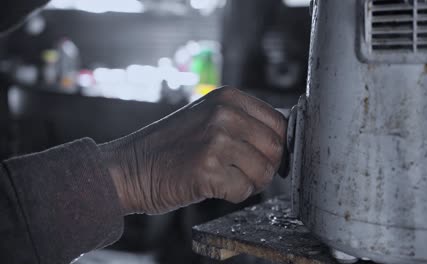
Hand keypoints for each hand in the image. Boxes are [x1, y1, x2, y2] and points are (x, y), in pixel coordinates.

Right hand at [99, 87, 286, 214]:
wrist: (130, 168)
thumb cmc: (172, 148)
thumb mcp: (209, 118)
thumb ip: (244, 123)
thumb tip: (283, 142)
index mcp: (228, 97)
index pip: (279, 122)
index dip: (277, 146)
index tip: (265, 158)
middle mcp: (225, 114)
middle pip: (275, 148)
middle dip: (266, 167)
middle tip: (245, 174)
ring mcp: (216, 140)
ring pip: (264, 171)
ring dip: (250, 183)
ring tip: (226, 179)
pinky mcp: (207, 169)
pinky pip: (244, 190)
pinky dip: (233, 195)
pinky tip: (213, 187)